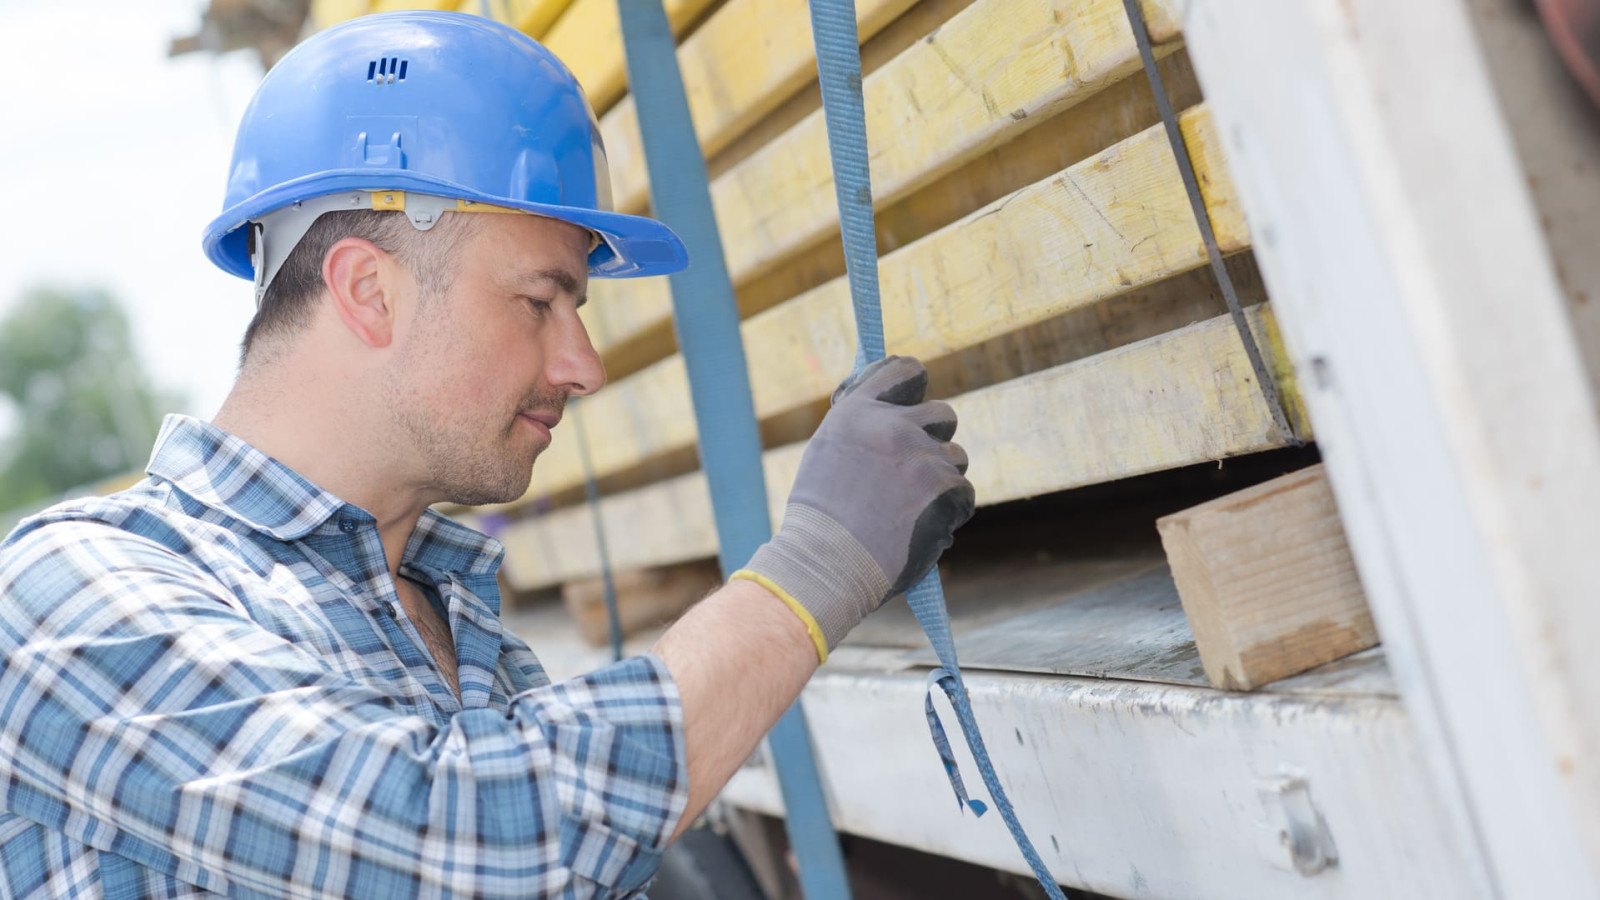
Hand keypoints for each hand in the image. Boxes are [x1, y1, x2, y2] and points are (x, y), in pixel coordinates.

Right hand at [734, 356, 974, 658]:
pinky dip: (949, 513)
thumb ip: (862, 428)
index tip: (908, 405)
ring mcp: (921, 455)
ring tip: (908, 510)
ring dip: (941, 480)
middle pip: (942, 414)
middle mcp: (892, 424)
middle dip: (934, 441)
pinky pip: (964, 493)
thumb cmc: (819, 521)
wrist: (825, 565)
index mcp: (857, 411)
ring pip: (955, 457)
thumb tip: (892, 415)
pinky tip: (919, 529)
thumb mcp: (828, 454)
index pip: (905, 370)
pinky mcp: (944, 488)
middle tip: (913, 472)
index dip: (913, 388)